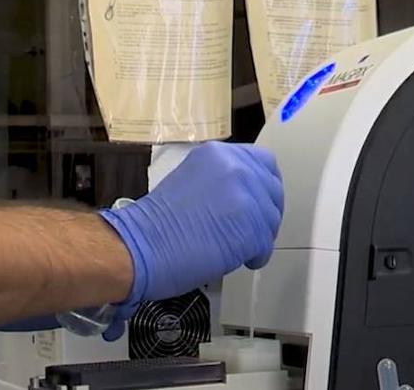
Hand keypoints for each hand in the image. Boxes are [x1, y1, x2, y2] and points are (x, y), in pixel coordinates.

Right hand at [99, 142, 283, 308]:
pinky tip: (236, 259)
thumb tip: (245, 194)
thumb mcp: (193, 180)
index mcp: (220, 154)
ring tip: (235, 246)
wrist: (140, 246)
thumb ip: (222, 180)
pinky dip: (255, 256)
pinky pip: (265, 245)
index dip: (263, 185)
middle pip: (273, 191)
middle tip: (249, 229)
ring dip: (258, 236)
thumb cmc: (156, 223)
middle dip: (264, 212)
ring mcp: (246, 197)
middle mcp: (237, 168)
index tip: (258, 201)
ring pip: (271, 220)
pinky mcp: (251, 229)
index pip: (264, 162)